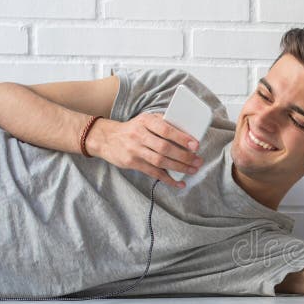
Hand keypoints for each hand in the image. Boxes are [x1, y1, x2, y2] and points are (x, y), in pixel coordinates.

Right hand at [86, 112, 203, 187]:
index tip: (195, 145)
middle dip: (184, 156)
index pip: (166, 129)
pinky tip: (179, 183)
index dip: (181, 138)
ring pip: (160, 161)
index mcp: (146, 121)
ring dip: (179, 167)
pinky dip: (168, 179)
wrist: (106, 138)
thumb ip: (164, 123)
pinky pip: (153, 173)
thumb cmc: (133, 129)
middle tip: (198, 161)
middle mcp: (139, 135)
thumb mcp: (146, 120)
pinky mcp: (132, 163)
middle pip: (165, 148)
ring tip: (192, 170)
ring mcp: (134, 150)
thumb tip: (188, 133)